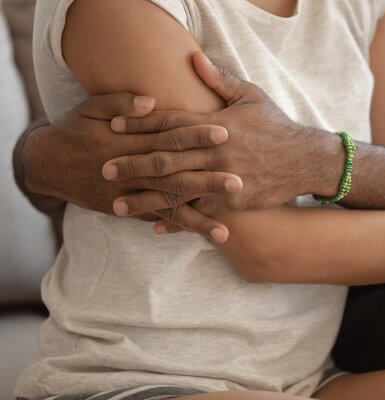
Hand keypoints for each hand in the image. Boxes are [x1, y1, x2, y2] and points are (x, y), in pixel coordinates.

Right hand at [23, 93, 238, 241]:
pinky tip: (200, 236)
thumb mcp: (91, 108)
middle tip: (238, 183)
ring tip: (224, 231)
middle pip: (175, 176)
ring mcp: (130, 195)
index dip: (196, 135)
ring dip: (197, 218)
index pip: (169, 137)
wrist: (48, 165)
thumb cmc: (76, 130)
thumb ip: (120, 103)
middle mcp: (132, 171)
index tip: (224, 133)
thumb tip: (150, 101)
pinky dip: (177, 228)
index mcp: (129, 142)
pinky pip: (156, 219)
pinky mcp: (128, 209)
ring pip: (168, 206)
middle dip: (207, 181)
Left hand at [103, 53, 341, 227]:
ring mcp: (224, 178)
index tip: (112, 127)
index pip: (170, 123)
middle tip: (104, 168)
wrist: (306, 160)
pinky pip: (201, 212)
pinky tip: (156, 227)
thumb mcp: (251, 95)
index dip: (139, 124)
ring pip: (178, 189)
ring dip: (146, 197)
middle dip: (132, 164)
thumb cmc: (277, 126)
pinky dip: (179, 220)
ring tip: (118, 204)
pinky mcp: (234, 201)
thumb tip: (193, 57)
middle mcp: (216, 151)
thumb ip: (220, 79)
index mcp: (216, 124)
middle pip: (166, 158)